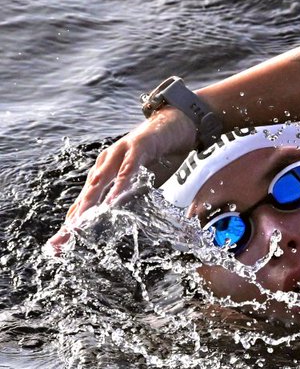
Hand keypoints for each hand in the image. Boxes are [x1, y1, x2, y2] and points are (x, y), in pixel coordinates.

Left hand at [45, 107, 197, 254]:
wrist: (171, 123)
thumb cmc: (153, 154)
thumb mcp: (136, 179)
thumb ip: (126, 196)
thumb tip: (117, 218)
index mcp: (105, 173)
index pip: (86, 202)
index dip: (73, 223)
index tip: (60, 246)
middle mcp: (106, 163)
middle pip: (87, 194)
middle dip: (74, 218)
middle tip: (63, 239)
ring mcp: (120, 153)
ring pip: (102, 181)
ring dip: (90, 201)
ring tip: (81, 221)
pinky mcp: (138, 146)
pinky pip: (128, 168)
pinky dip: (120, 183)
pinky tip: (114, 197)